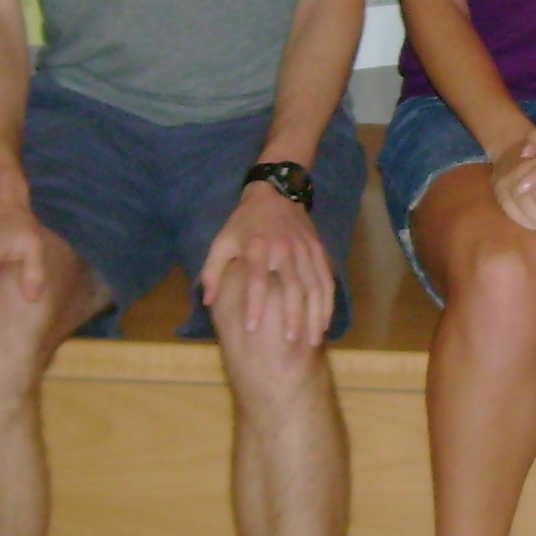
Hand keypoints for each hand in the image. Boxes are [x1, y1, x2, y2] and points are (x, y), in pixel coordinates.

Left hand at [200, 182, 335, 345]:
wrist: (275, 193)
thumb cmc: (244, 223)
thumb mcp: (221, 241)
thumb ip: (212, 271)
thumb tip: (208, 301)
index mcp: (258, 246)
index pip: (257, 279)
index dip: (255, 304)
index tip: (252, 328)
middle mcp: (284, 248)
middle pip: (292, 286)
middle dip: (292, 315)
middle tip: (289, 342)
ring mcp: (305, 249)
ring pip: (314, 286)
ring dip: (314, 314)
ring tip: (312, 341)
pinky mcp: (319, 251)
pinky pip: (326, 279)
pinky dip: (327, 302)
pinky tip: (324, 322)